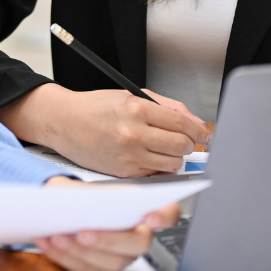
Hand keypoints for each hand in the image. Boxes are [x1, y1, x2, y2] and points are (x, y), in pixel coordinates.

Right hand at [0, 83, 210, 177]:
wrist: (63, 122)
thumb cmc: (95, 108)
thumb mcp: (130, 96)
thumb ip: (166, 106)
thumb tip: (195, 122)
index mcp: (136, 108)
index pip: (182, 123)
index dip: (199, 130)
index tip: (206, 135)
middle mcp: (132, 133)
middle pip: (181, 145)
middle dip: (186, 143)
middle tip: (179, 139)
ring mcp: (128, 155)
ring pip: (172, 163)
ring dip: (173, 157)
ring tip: (160, 148)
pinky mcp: (123, 172)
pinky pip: (155, 174)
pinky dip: (156, 167)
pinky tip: (144, 156)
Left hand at [35, 189, 180, 270]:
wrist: (65, 209)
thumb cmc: (85, 199)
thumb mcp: (92, 190)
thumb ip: (97, 197)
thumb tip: (89, 204)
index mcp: (143, 211)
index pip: (168, 214)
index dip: (165, 216)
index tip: (151, 217)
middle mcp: (138, 238)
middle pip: (137, 244)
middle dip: (108, 240)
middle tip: (83, 233)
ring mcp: (122, 258)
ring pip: (109, 262)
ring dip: (79, 251)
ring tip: (56, 237)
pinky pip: (86, 270)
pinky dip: (64, 257)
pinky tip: (48, 243)